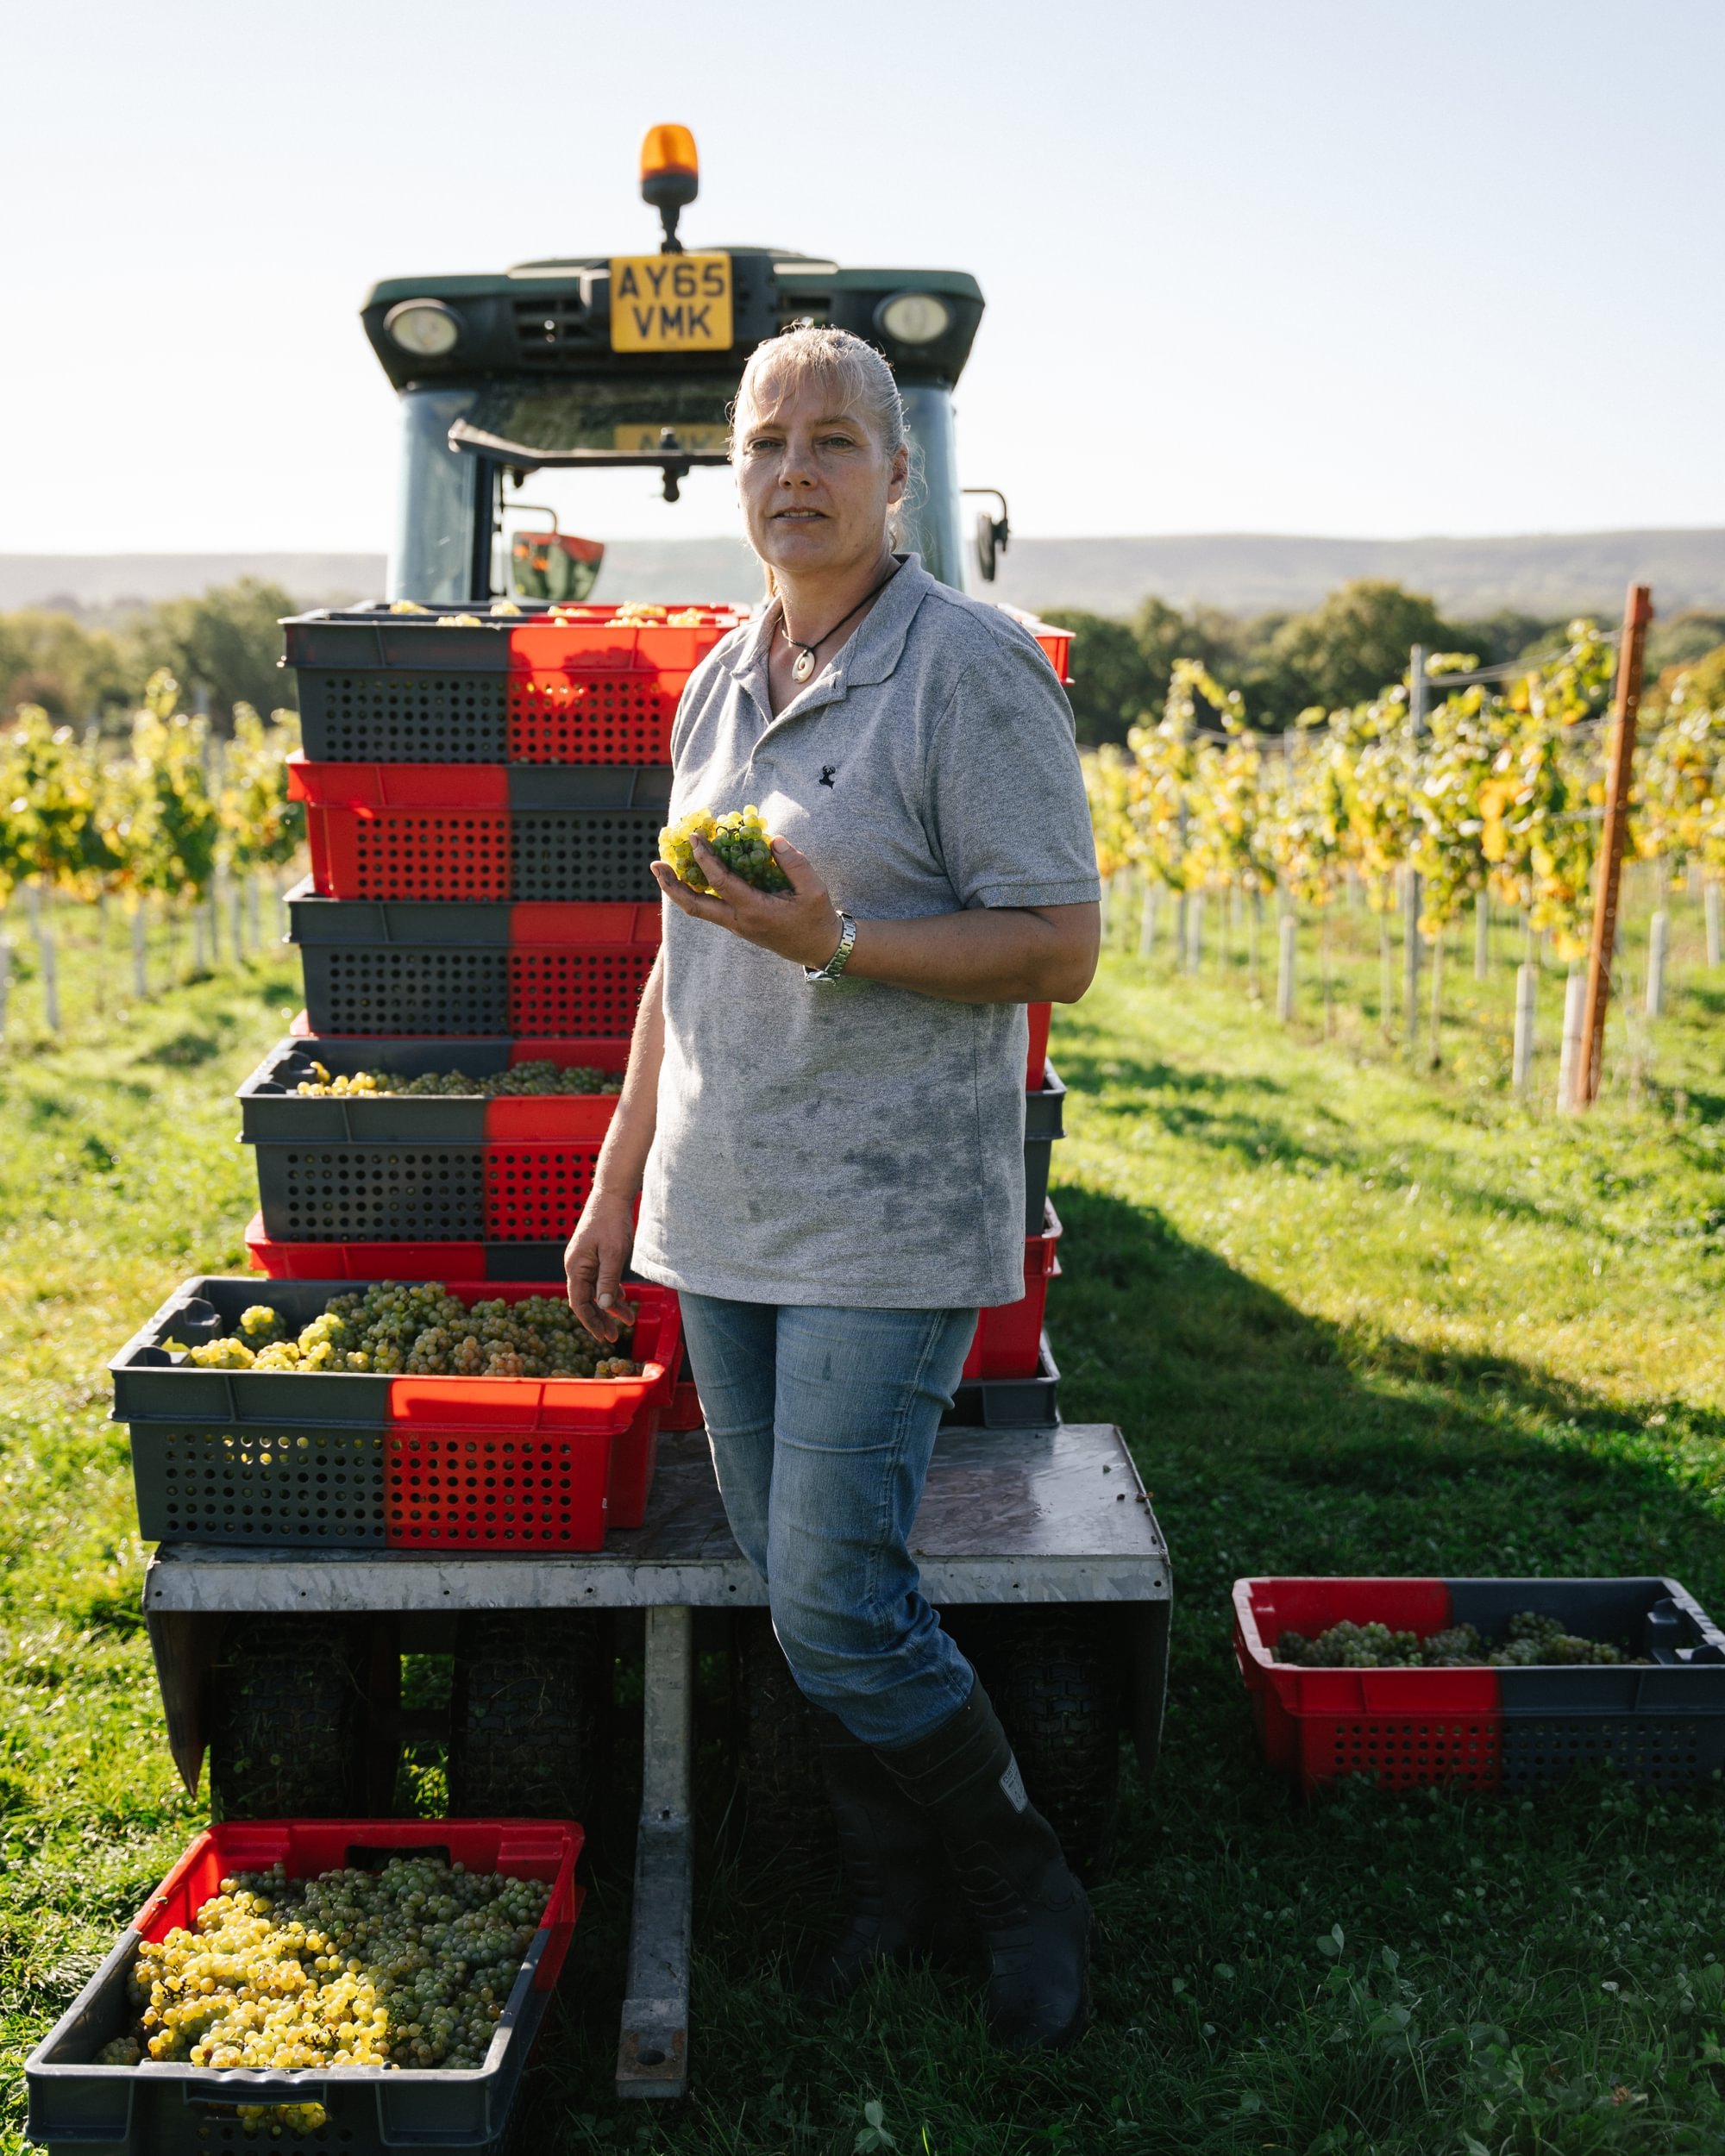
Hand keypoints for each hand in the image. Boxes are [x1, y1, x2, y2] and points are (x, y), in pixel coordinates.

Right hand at [565, 1187, 638, 1343]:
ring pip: (595, 1290)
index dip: (590, 1321)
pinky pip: (600, 1279)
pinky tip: (623, 1299)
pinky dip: (611, 1290)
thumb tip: (605, 1306)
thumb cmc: (612, 1222)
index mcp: (575, 1267)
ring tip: (628, 1320)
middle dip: (600, 1319)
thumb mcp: (613, 1254)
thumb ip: (608, 1280)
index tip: (602, 1337)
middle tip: (614, 1337)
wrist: (612, 1195)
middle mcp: (576, 1266)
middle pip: (586, 1300)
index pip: (579, 1303)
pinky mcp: (593, 1255)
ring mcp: (584, 1260)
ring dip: (610, 1306)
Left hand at [651, 837, 844, 969]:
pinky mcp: (738, 925)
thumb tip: (773, 841)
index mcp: (756, 911)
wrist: (818, 949)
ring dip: (678, 889)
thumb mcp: (814, 889)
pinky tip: (690, 875)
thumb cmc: (816, 918)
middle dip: (672, 885)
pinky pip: (709, 908)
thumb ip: (794, 863)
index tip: (696, 838)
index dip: (706, 859)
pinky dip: (695, 892)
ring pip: (698, 909)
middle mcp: (739, 921)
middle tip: (655, 864)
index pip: (722, 883)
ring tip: (662, 868)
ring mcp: (736, 925)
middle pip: (694, 907)